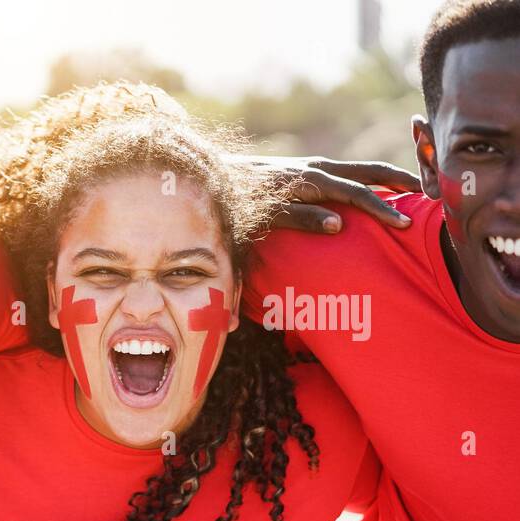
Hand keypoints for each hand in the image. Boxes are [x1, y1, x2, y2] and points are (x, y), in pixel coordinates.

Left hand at [246, 156, 420, 233]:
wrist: (216, 177)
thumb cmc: (238, 204)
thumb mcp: (266, 216)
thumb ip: (301, 219)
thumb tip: (339, 225)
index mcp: (310, 180)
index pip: (357, 194)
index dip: (382, 208)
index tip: (405, 223)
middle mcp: (316, 168)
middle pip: (370, 173)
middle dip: (401, 183)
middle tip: (431, 197)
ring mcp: (314, 167)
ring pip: (362, 169)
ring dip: (390, 178)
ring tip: (417, 190)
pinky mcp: (309, 170)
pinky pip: (349, 173)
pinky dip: (371, 179)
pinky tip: (381, 189)